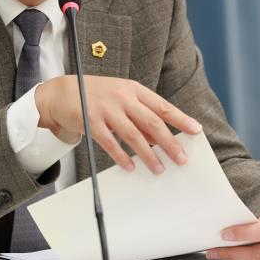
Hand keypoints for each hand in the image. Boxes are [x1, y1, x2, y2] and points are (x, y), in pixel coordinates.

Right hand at [35, 75, 201, 173]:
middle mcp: (122, 97)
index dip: (180, 119)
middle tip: (182, 159)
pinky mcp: (91, 121)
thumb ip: (139, 115)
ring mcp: (106, 109)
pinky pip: (110, 143)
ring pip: (133, 135)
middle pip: (151, 122)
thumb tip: (159, 139)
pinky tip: (130, 166)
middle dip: (169, 142)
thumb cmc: (97, 95)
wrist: (63, 91)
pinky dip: (121, 156)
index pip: (162, 106)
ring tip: (159, 169)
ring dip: (148, 154)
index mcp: (133, 89)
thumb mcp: (121, 97)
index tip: (196, 131)